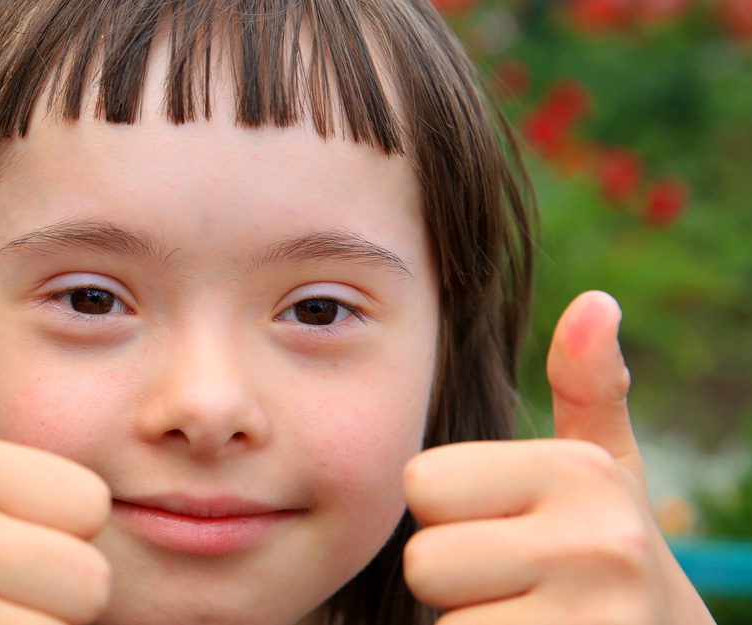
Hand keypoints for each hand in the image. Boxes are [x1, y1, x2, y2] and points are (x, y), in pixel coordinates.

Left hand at [402, 291, 715, 624]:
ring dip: (468, 623)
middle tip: (512, 584)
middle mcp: (596, 543)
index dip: (446, 513)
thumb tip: (596, 302)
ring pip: (443, 620)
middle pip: (424, 561)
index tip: (502, 527)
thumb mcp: (603, 474)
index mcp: (580, 472)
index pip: (421, 483)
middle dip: (454, 579)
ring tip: (524, 616)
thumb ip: (587, 390)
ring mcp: (594, 621)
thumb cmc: (606, 557)